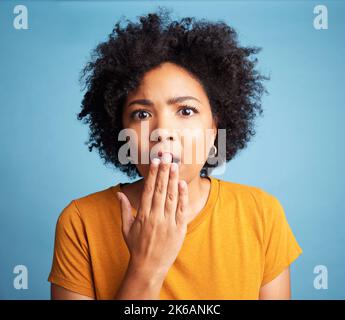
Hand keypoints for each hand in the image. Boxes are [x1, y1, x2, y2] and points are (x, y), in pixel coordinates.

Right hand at [117, 152, 188, 278]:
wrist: (149, 267)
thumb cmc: (136, 247)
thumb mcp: (126, 228)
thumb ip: (124, 209)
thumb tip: (119, 193)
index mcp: (143, 215)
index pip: (148, 190)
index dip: (152, 175)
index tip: (154, 162)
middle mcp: (155, 217)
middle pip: (160, 190)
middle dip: (163, 172)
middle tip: (166, 156)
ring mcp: (168, 223)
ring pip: (171, 197)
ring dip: (172, 180)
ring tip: (174, 165)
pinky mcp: (179, 229)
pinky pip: (181, 210)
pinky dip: (182, 196)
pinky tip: (182, 184)